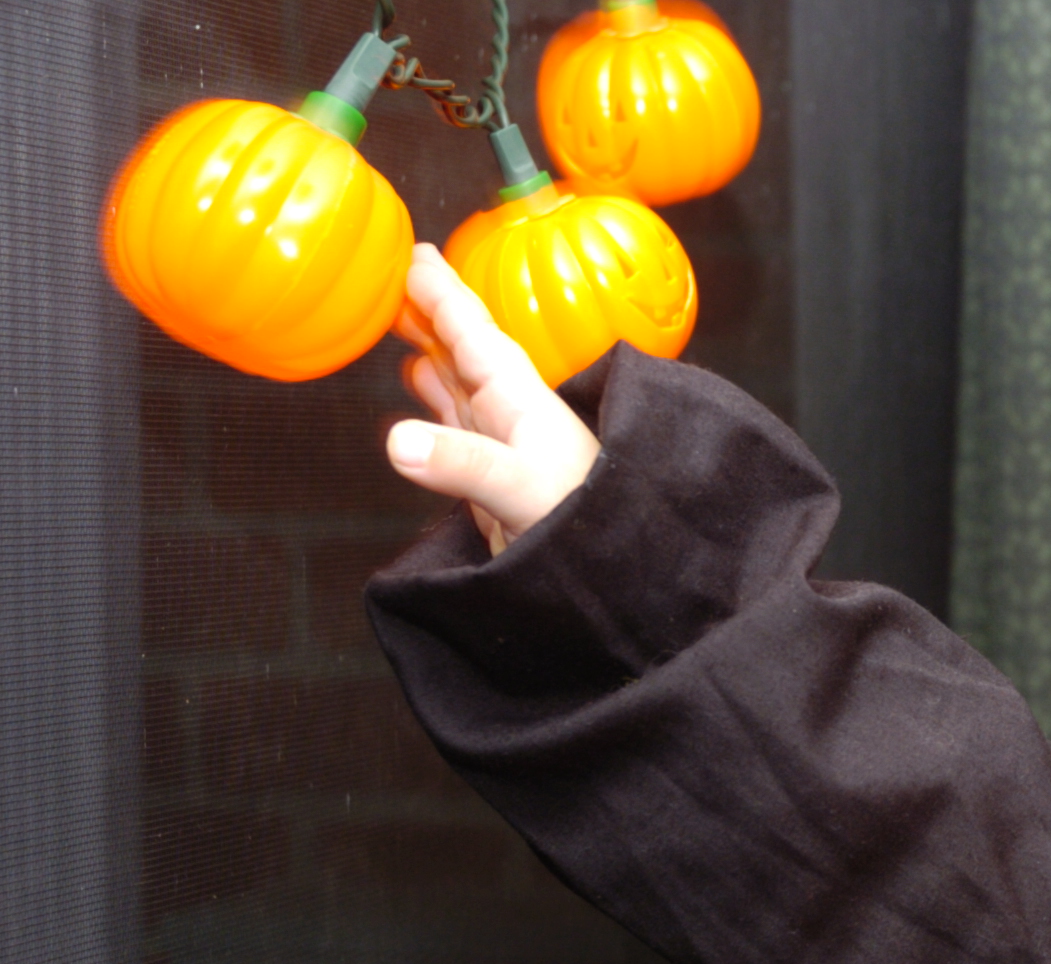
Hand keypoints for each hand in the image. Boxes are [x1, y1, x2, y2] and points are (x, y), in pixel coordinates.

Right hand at [386, 244, 600, 554]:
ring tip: (397, 315)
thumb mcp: (517, 485)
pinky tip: (416, 381)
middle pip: (460, 345)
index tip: (415, 252)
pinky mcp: (488, 472)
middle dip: (428, 309)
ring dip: (426, 346)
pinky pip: (450, 417)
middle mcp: (507, 408)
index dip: (443, 291)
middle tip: (391, 272)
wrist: (605, 569)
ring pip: (453, 377)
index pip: (472, 329)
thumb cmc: (579, 519)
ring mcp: (498, 438)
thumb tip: (398, 442)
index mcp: (516, 394)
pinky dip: (428, 394)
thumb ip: (461, 463)